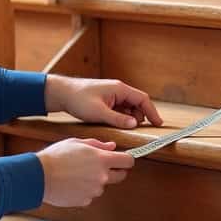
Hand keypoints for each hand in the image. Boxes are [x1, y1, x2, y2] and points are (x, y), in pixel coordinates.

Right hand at [35, 138, 134, 207]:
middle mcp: (102, 176)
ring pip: (102, 185)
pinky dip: (84, 190)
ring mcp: (94, 190)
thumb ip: (97, 144)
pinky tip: (72, 183)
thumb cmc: (55, 158)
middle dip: (115, 171)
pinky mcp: (86, 201)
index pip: (128, 161)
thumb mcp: (76, 143)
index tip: (124, 159)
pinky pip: (90, 195)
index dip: (127, 159)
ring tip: (77, 174)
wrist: (39, 176)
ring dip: (95, 181)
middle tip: (100, 166)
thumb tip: (110, 146)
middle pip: (121, 176)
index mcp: (102, 160)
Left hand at [44, 75, 163, 129]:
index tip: (158, 124)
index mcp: (119, 89)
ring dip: (130, 118)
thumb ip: (117, 119)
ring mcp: (112, 95)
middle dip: (140, 117)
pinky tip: (116, 125)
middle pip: (137, 104)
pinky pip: (120, 109)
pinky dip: (122, 117)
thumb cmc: (79, 99)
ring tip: (124, 129)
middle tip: (137, 131)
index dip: (152, 112)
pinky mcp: (106, 100)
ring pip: (129, 107)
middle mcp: (118, 90)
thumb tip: (134, 124)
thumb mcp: (99, 112)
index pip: (142, 99)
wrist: (62, 93)